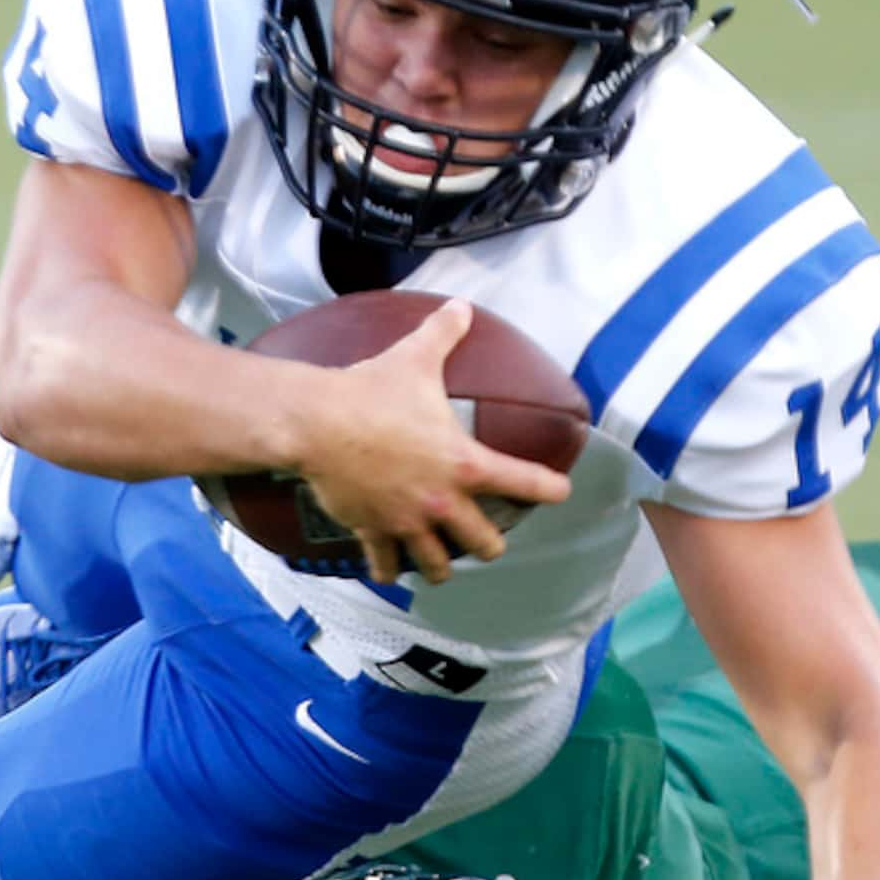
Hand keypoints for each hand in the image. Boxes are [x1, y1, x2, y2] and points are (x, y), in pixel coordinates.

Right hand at [291, 300, 571, 584]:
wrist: (318, 423)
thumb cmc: (371, 392)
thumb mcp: (414, 359)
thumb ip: (443, 333)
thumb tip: (460, 305)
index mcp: (464, 463)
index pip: (523, 481)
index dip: (548, 489)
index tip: (561, 493)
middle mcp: (442, 501)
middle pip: (483, 542)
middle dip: (489, 545)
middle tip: (489, 542)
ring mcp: (407, 522)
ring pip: (437, 565)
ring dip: (442, 567)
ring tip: (442, 567)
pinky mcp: (374, 530)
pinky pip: (385, 564)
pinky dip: (387, 570)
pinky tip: (388, 573)